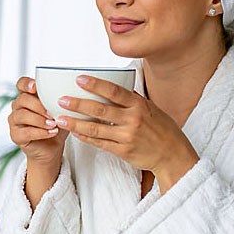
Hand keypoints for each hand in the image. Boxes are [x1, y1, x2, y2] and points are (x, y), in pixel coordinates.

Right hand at [8, 76, 67, 165]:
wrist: (53, 148)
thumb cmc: (56, 126)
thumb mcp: (61, 110)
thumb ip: (61, 100)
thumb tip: (71, 92)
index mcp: (27, 96)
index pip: (21, 84)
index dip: (26, 84)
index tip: (35, 87)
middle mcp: (18, 107)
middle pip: (23, 99)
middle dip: (38, 105)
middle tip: (52, 113)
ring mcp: (15, 121)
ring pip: (22, 115)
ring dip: (39, 119)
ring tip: (53, 124)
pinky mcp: (16, 136)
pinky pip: (26, 132)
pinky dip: (40, 132)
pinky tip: (52, 132)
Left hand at [54, 75, 196, 175]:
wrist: (172, 155)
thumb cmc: (162, 129)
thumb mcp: (151, 109)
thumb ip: (132, 100)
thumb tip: (112, 87)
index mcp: (139, 105)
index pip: (113, 91)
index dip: (95, 84)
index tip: (78, 79)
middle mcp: (133, 120)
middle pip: (100, 110)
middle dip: (78, 104)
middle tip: (61, 100)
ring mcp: (127, 137)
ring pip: (96, 129)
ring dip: (75, 123)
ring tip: (60, 119)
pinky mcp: (123, 151)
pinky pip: (100, 143)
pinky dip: (86, 137)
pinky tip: (75, 132)